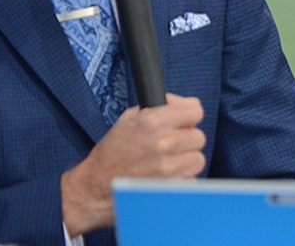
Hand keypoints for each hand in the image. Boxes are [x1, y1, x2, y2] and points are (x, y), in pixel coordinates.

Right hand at [61, 93, 206, 235]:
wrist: (96, 187)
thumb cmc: (111, 153)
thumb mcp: (129, 118)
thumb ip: (159, 108)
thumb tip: (183, 105)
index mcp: (153, 121)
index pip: (195, 110)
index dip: (189, 115)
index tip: (183, 121)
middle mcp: (164, 143)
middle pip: (199, 137)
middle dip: (186, 140)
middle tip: (170, 145)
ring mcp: (169, 168)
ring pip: (198, 159)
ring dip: (186, 161)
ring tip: (167, 163)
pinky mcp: (171, 189)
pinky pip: (191, 180)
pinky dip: (181, 180)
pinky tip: (165, 178)